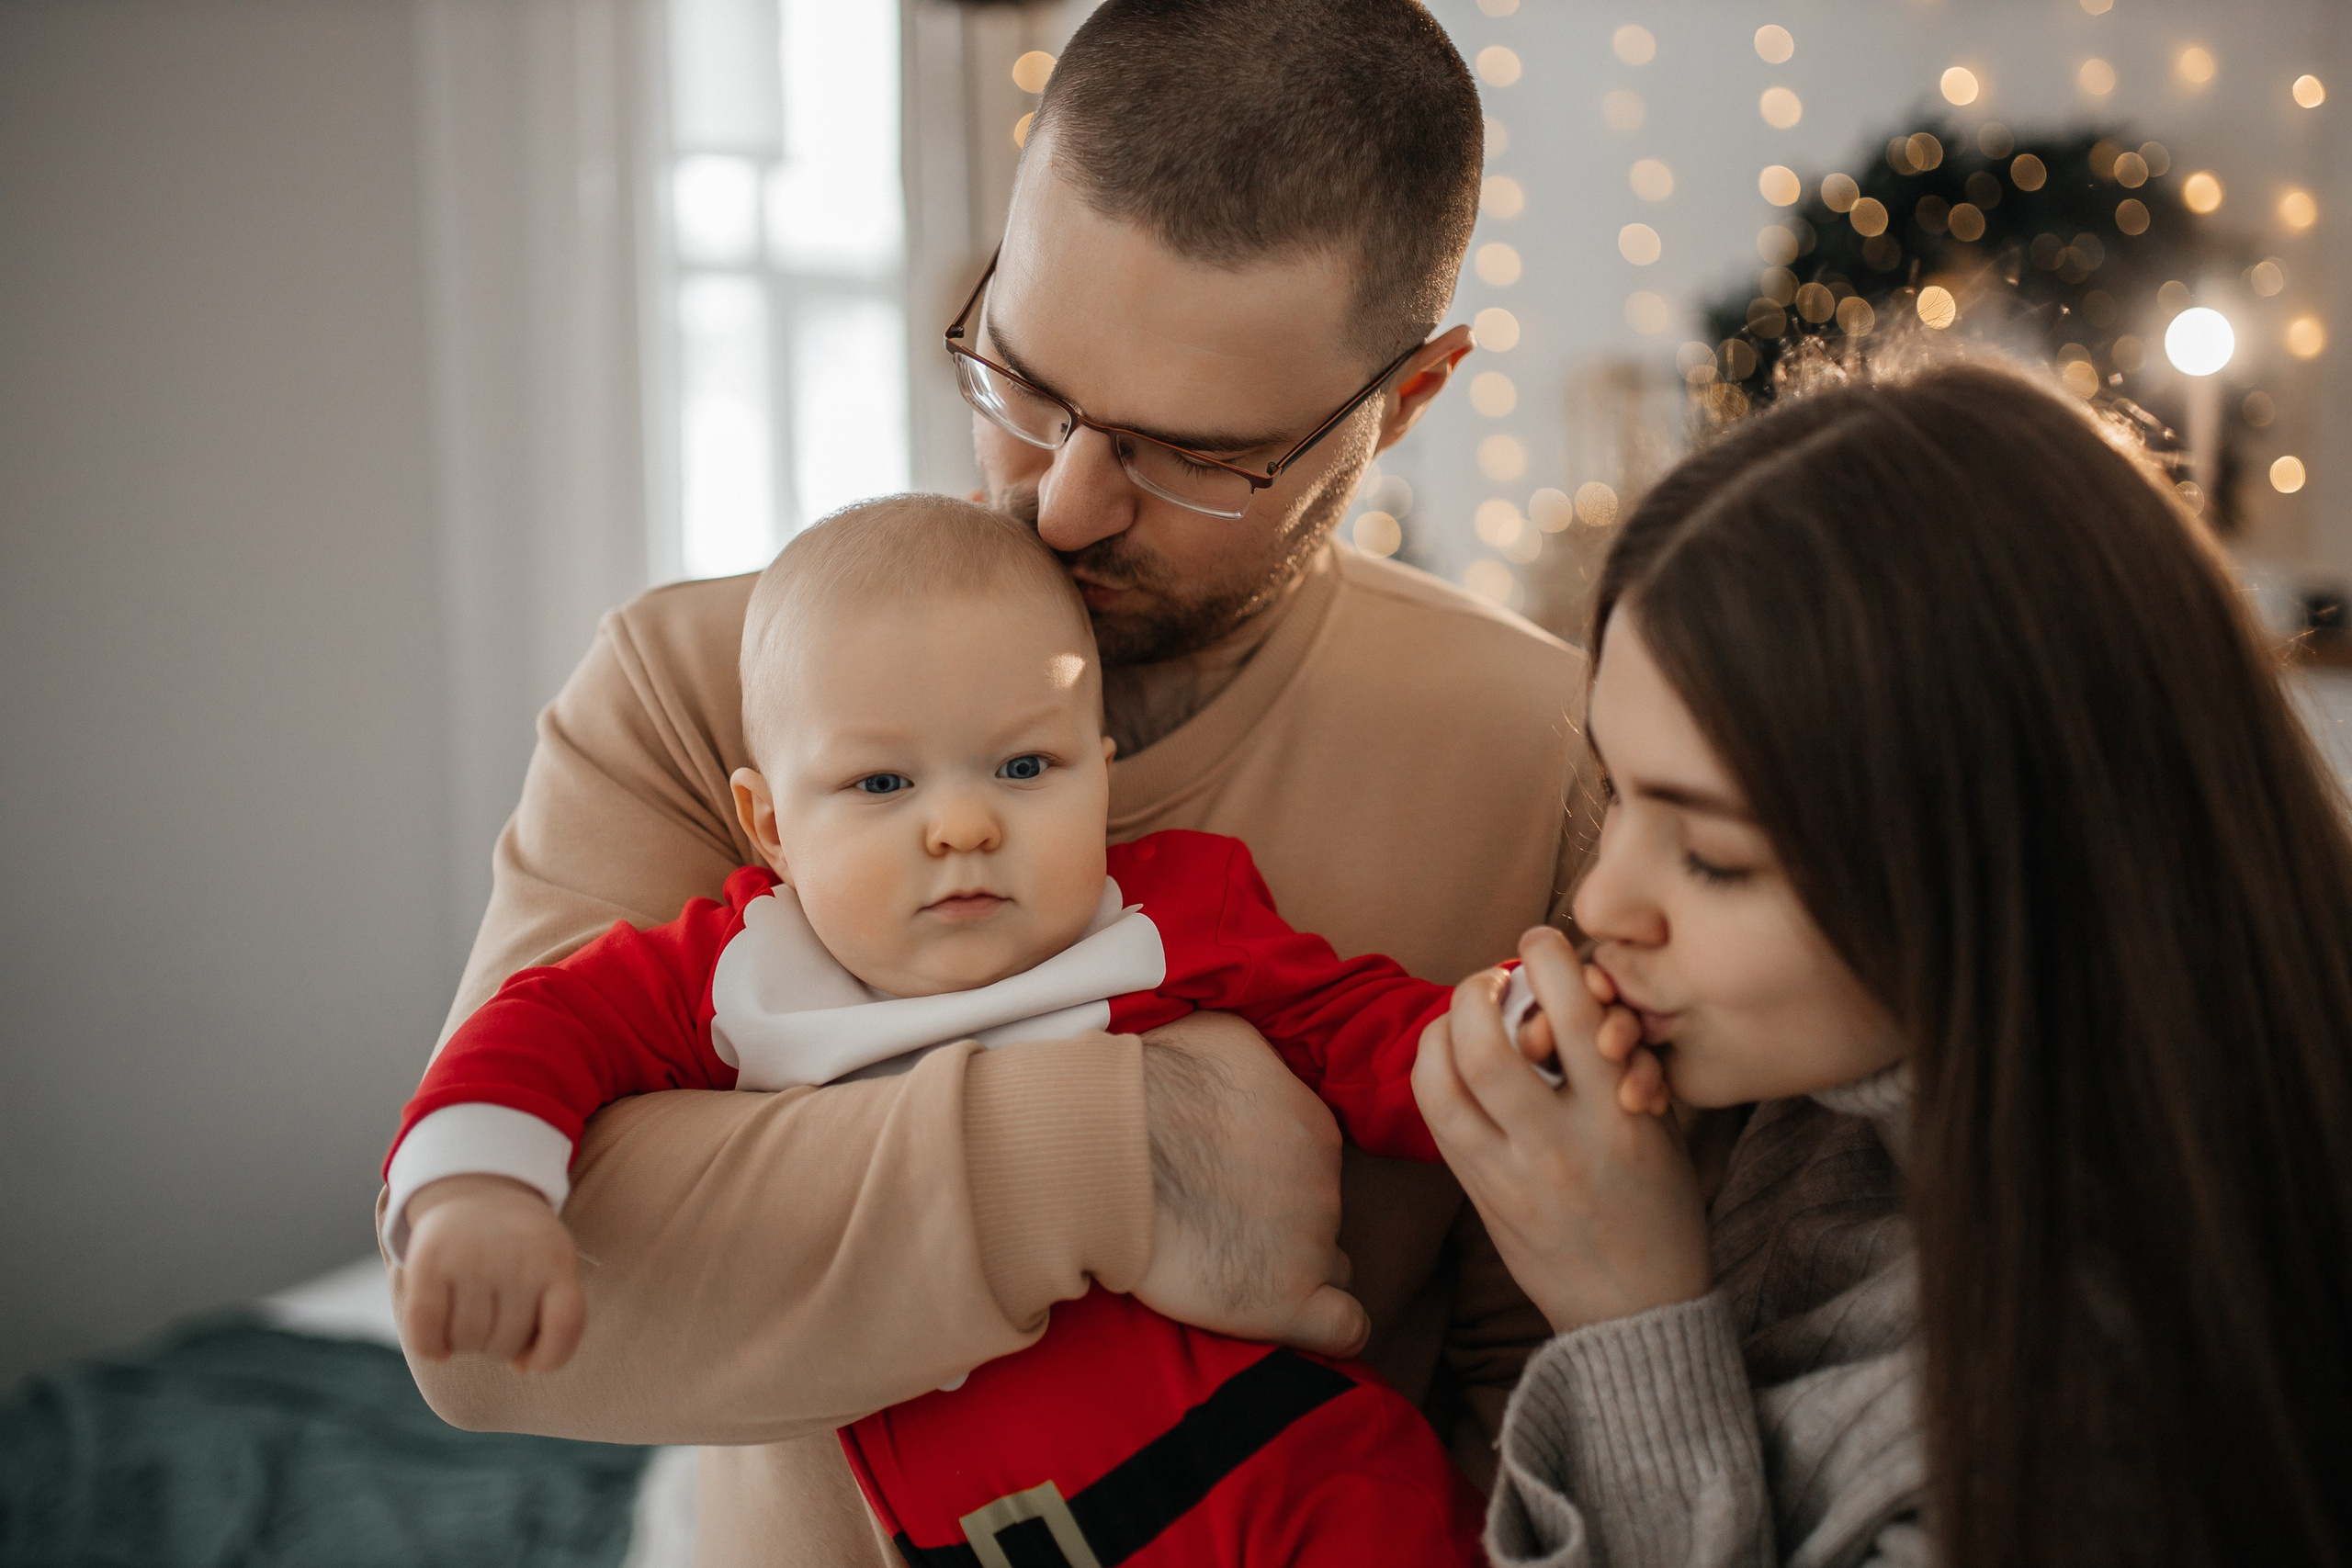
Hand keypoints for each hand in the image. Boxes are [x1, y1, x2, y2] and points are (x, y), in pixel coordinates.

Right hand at [399, 1174, 586, 1372]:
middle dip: (498, 1347)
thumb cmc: (519, 1244)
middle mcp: (515, 1258)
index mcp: (555, 1260)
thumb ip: (549, 1316)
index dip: (552, 1357)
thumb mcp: (550, 1264)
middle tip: (491, 1322)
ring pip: (467, 1342)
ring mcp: (471, 1259)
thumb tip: (523, 1368)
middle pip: (507, 1344)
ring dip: (464, 1346)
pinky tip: (439, 1344)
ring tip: (468, 1320)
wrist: (477, 1187)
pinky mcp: (428, 1263)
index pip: (567, 1323)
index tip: (533, 1361)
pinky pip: (426, 1333)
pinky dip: (431, 1349)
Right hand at [1132, 1011, 1368, 1357]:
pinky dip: (1325, 1329)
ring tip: (1231, 1267)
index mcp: (1314, 1128)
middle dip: (1283, 1225)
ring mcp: (1312, 1245)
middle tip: (1222, 1225)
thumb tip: (1250, 1065)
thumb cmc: (1148, 1083)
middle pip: (1323, 1219)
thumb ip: (1257, 1061)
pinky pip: (1343, 1329)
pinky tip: (1289, 1319)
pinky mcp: (1286, 1302)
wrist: (1109, 1145)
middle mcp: (1326, 1186)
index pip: (1319, 1170)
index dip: (1278, 1184)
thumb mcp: (1220, 1036)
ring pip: (1329, 1269)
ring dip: (1291, 1271)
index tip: (1233, 1188)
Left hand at [1413, 927, 1709, 1335]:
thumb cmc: (1660, 1210)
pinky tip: (1448, 1057)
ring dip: (1441, 1029)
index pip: (1573, 1014)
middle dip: (1477, 989)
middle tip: (1489, 979)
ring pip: (1443, 1083)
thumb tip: (1570, 990)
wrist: (1635, 1313)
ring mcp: (1509, 1177)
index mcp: (1620, 1119)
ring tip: (1461, 1014)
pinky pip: (1437, 1120)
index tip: (1541, 939)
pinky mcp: (1478, 1199)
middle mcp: (1559, 1145)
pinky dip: (1434, 1073)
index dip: (1549, 957)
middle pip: (1487, 1045)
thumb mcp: (1661, 1131)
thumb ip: (1617, 1065)